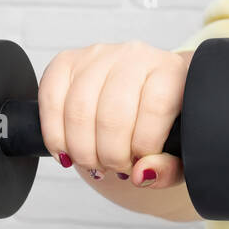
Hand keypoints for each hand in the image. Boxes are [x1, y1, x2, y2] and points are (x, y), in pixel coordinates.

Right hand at [37, 41, 192, 188]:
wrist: (142, 97)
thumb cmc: (163, 123)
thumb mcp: (178, 149)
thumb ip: (169, 168)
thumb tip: (142, 174)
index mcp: (171, 71)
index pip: (155, 107)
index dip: (143, 145)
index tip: (140, 162)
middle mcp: (136, 56)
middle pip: (112, 114)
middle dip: (110, 155)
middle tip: (115, 168)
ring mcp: (99, 55)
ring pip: (79, 109)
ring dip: (82, 150)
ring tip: (94, 163)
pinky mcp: (68, 61)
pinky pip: (51, 98)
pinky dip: (54, 134)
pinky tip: (68, 151)